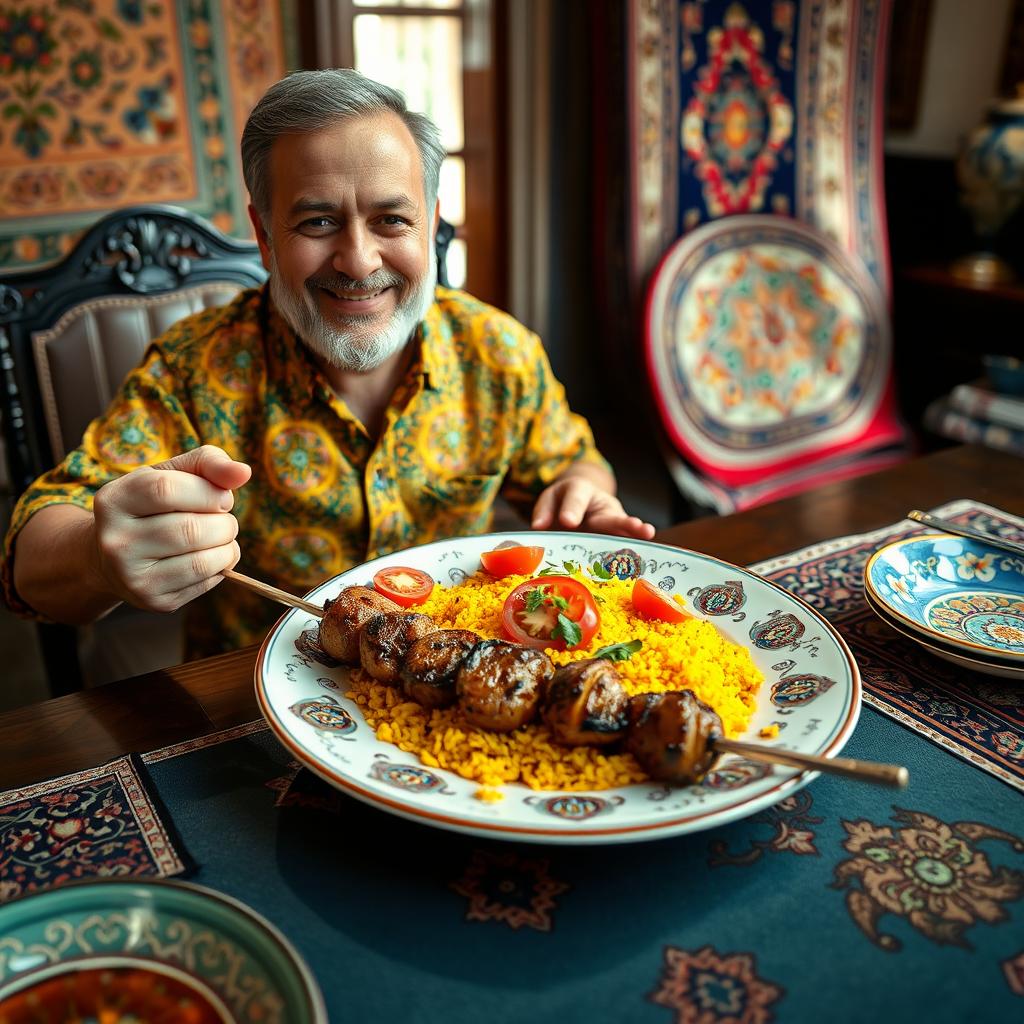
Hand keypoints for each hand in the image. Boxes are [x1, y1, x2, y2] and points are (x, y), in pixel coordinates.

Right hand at [91, 445, 251, 612]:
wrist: (116, 556)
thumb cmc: (155, 505)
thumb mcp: (173, 474)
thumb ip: (208, 463)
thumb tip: (244, 471)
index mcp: (114, 500)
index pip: (167, 490)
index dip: (208, 492)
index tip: (222, 498)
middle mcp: (115, 540)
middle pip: (190, 529)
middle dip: (224, 523)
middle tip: (223, 520)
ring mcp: (132, 575)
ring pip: (202, 561)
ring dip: (228, 547)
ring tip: (221, 537)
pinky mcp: (153, 600)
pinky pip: (205, 582)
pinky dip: (221, 567)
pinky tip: (211, 557)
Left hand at [530, 476, 655, 539]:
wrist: (579, 501)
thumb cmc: (562, 502)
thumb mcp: (550, 499)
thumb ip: (544, 510)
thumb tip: (539, 527)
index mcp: (580, 490)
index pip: (577, 498)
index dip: (573, 509)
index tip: (568, 522)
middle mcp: (601, 505)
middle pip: (609, 513)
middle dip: (620, 521)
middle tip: (634, 524)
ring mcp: (611, 521)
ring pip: (622, 529)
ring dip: (635, 532)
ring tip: (648, 532)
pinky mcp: (615, 536)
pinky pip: (623, 543)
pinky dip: (631, 550)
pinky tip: (643, 557)